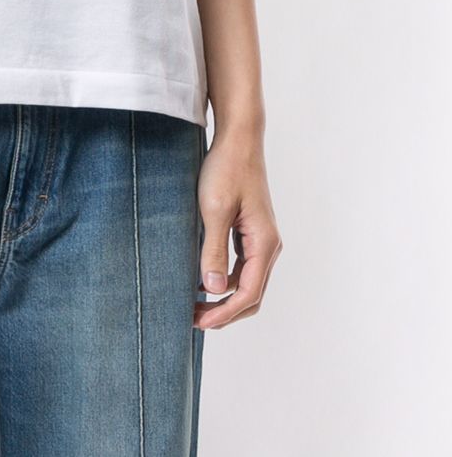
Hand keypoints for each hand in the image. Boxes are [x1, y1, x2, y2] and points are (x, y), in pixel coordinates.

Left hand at [194, 127, 282, 329]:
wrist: (238, 139)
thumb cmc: (226, 169)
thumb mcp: (214, 209)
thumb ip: (214, 249)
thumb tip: (213, 288)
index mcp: (264, 243)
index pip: (248, 293)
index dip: (224, 313)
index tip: (199, 322)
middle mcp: (268, 245)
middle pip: (251, 294)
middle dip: (225, 312)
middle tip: (194, 319)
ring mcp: (260, 239)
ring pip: (246, 281)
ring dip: (223, 297)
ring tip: (194, 304)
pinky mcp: (250, 231)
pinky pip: (241, 266)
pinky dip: (224, 279)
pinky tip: (202, 279)